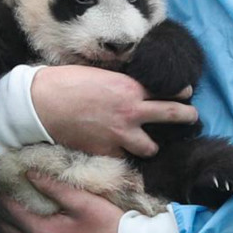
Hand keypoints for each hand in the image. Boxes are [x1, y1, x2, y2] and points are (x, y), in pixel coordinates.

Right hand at [31, 65, 196, 157]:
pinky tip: (116, 150)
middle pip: (173, 117)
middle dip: (187, 117)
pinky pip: (123, 158)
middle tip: (191, 117)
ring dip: (149, 145)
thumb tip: (133, 85)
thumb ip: (122, 82)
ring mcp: (119, 136)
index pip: (170, 92)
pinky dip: (121, 155)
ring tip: (145, 142)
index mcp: (131, 89)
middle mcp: (131, 113)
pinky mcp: (104, 152)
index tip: (184, 95)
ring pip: (151, 148)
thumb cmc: (65, 82)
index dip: (181, 94)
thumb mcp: (101, 74)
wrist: (40, 103)